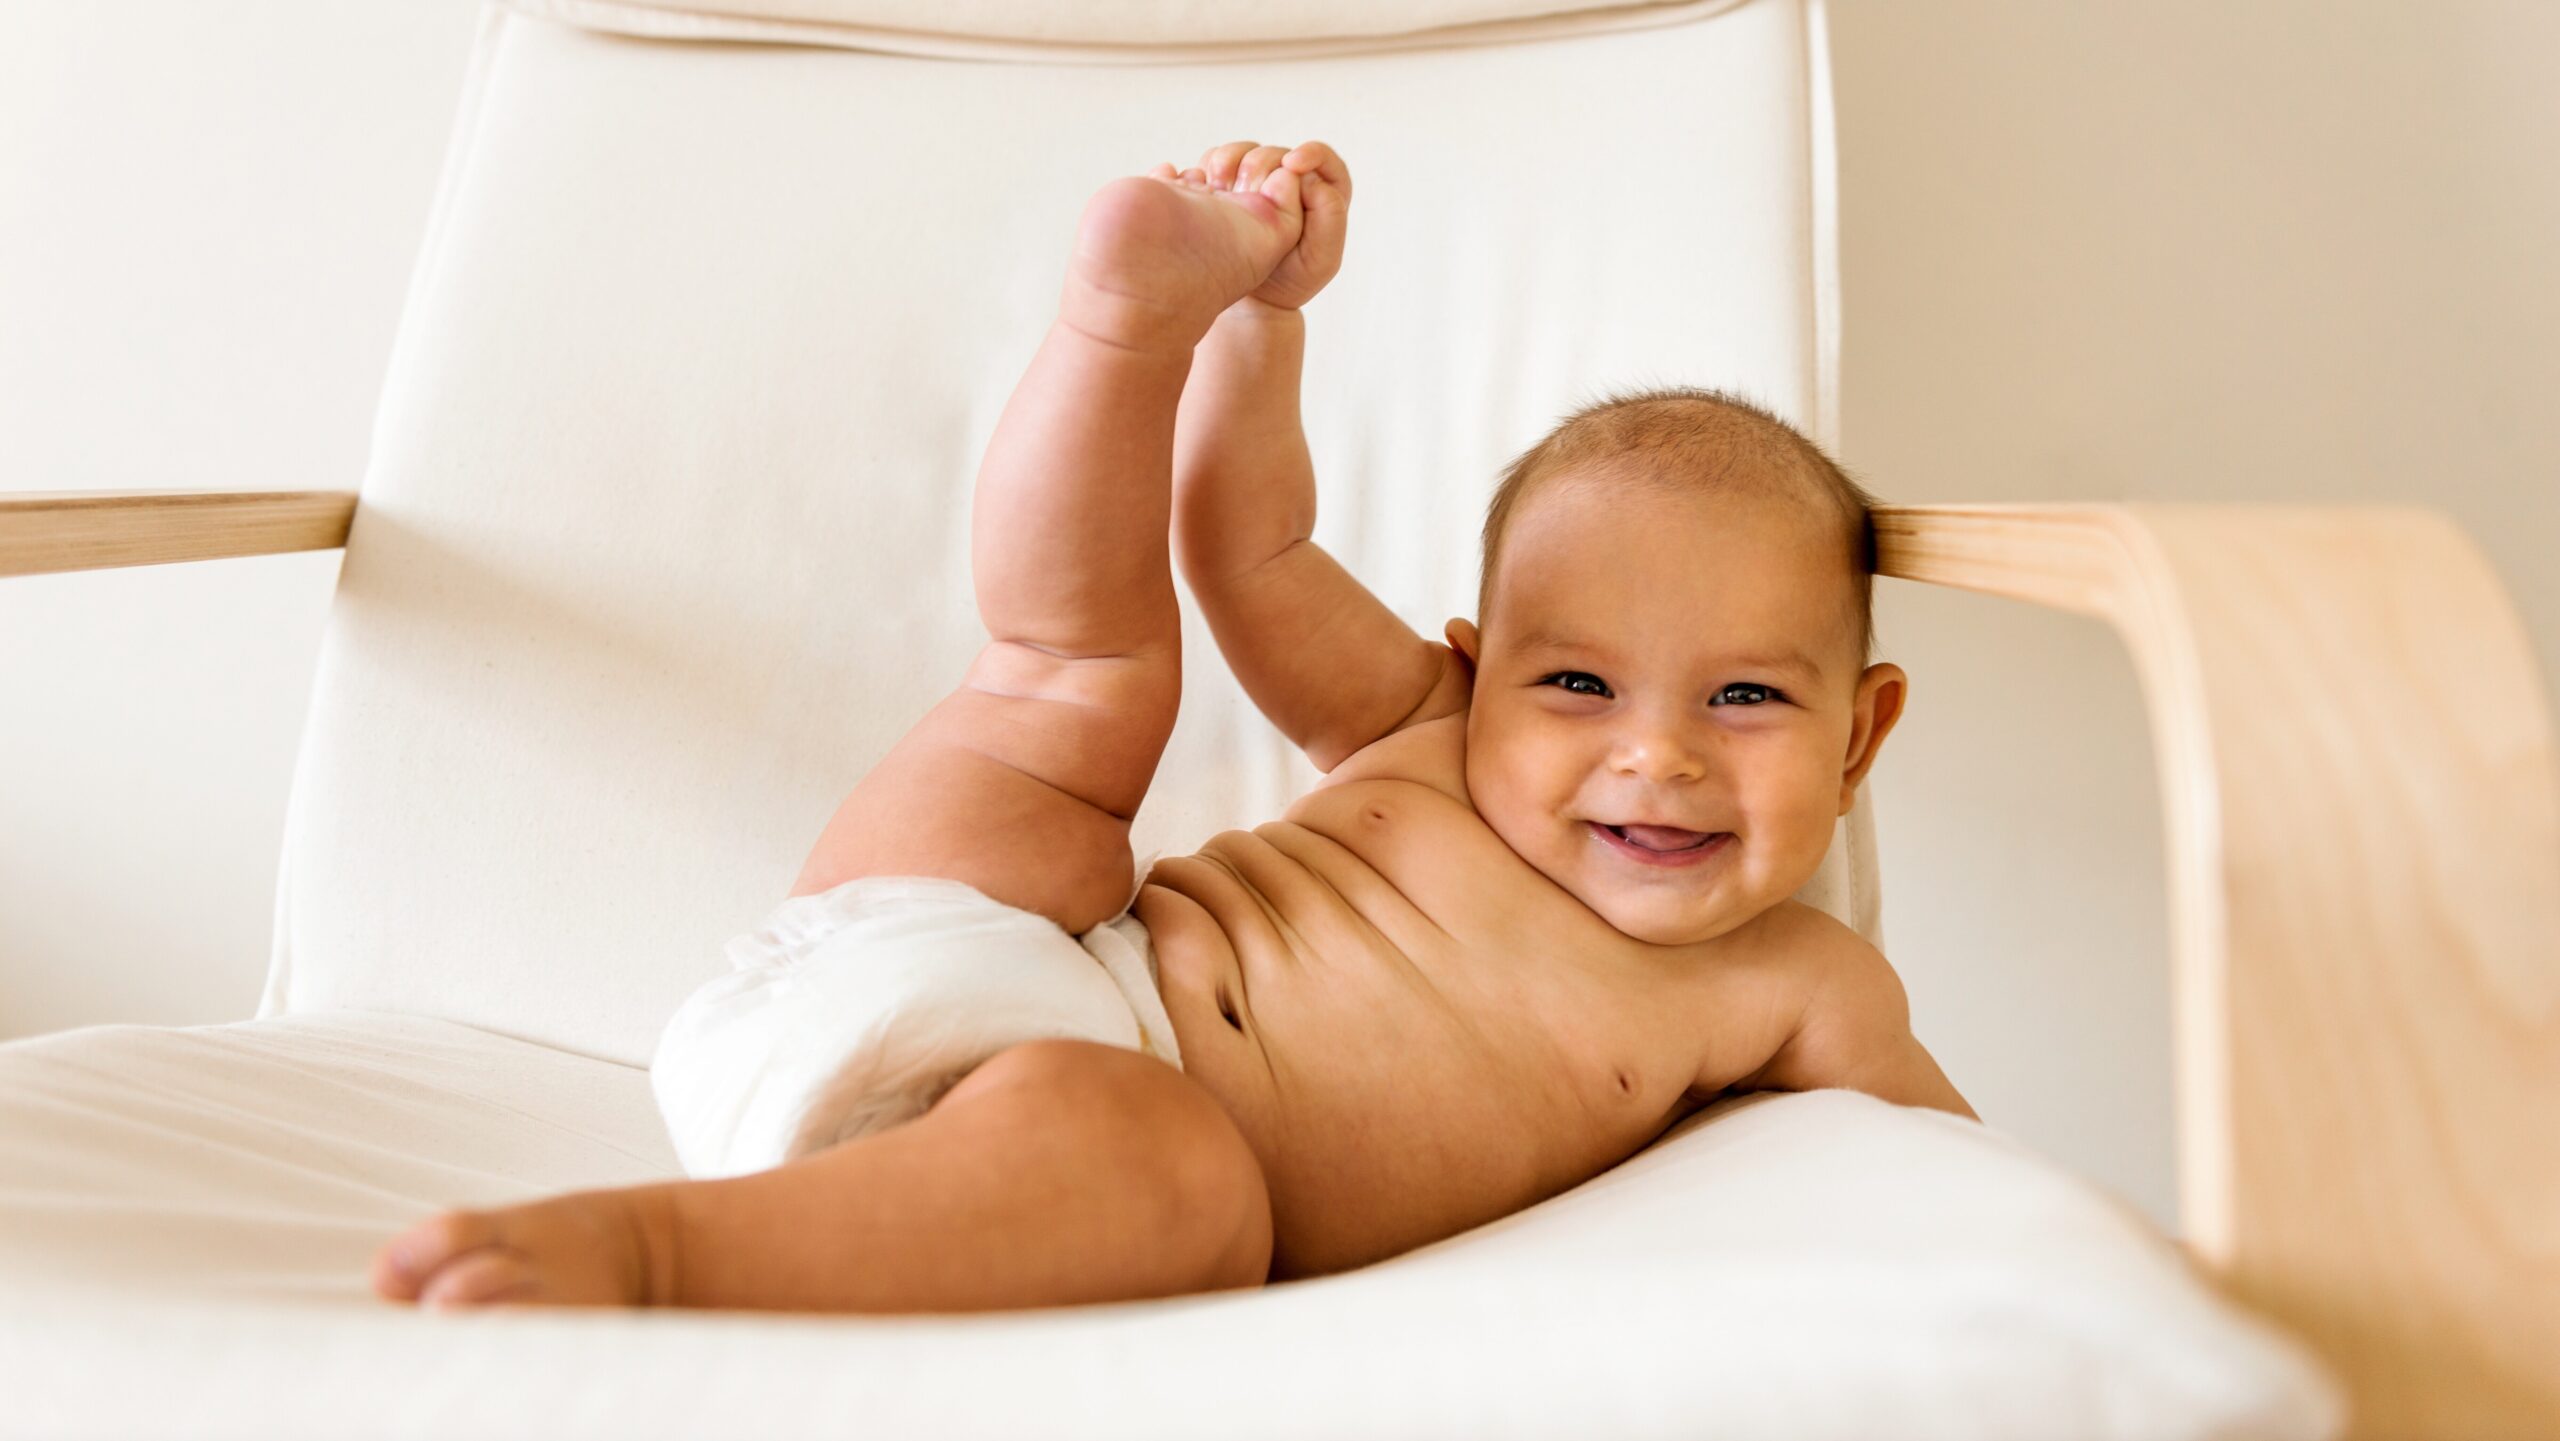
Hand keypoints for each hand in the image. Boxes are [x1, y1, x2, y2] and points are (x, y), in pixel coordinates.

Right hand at [1180, 140, 1350, 311]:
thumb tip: (1310, 179)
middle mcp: (1289, 180)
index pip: (1321, 157)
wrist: (1250, 300)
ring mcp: (1255, 179)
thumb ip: (1330, 217)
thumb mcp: (1322, 258)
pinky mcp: (1226, 182)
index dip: (1309, 153)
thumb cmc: (1291, 280)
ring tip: (1224, 191)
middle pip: (1276, 154)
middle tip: (1251, 196)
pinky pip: (1216, 160)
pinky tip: (1209, 191)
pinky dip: (1210, 170)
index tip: (1292, 164)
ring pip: (1243, 152)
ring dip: (1231, 167)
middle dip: (1262, 169)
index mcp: (1322, 192)